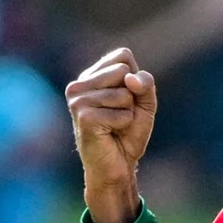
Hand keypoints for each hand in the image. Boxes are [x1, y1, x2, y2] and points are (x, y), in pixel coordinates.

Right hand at [65, 48, 156, 222]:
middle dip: (132, 96)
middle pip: (123, 71)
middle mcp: (79, 84)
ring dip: (127, 112)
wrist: (117, 166)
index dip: (135, 78)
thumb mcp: (145, 102)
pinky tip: (110, 133)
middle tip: (119, 115)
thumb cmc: (128, 133)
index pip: (123, 56)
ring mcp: (78, 100)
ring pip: (123, 93)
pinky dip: (124, 124)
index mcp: (91, 76)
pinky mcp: (83, 116)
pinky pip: (122, 113)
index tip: (127, 99)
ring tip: (114, 125)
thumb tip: (129, 78)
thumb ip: (145, 83)